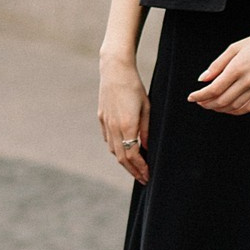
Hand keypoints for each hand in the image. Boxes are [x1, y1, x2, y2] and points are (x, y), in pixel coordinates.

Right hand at [97, 57, 150, 182]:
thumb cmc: (134, 87)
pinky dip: (116, 149)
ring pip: (113, 150)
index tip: (148, 176)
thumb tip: (148, 148)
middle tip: (143, 179)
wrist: (114, 70)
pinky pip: (108, 139)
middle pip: (121, 157)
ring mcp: (105, 123)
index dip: (141, 168)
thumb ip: (147, 130)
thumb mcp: (146, 108)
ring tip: (135, 168)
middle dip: (133, 170)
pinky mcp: (101, 118)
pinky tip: (123, 150)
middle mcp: (113, 127)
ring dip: (124, 162)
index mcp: (126, 126)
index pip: (133, 155)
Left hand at [187, 30, 249, 115]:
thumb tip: (202, 79)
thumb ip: (216, 65)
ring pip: (234, 106)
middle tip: (199, 101)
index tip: (191, 97)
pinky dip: (234, 111)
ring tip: (210, 105)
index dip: (200, 96)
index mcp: (237, 68)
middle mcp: (248, 80)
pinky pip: (248, 108)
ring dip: (218, 109)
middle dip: (207, 104)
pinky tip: (226, 108)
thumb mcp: (233, 49)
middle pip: (222, 100)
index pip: (214, 89)